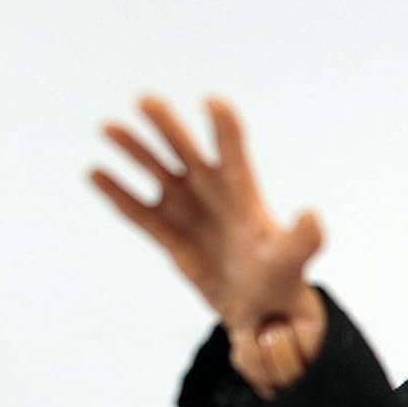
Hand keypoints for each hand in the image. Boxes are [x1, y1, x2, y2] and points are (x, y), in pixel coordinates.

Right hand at [90, 96, 325, 395]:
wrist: (261, 306)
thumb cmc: (281, 277)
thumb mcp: (293, 259)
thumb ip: (304, 239)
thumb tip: (312, 216)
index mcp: (243, 193)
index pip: (233, 151)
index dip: (224, 127)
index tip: (212, 101)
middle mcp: (211, 192)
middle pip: (186, 150)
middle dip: (167, 126)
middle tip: (145, 100)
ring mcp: (187, 210)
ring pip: (156, 172)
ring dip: (134, 150)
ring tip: (109, 127)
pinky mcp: (168, 234)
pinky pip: (138, 211)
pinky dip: (118, 194)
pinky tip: (95, 172)